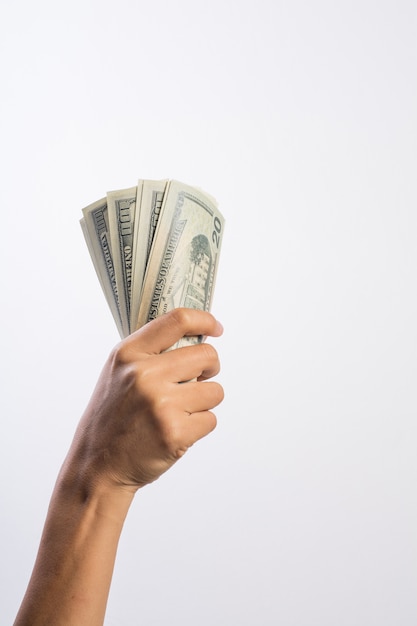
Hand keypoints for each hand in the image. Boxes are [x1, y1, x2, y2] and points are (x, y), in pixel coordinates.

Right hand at [67, 308, 223, 493]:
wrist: (97, 466)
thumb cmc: (113, 417)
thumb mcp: (118, 373)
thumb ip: (149, 352)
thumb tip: (194, 335)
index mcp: (129, 354)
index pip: (177, 320)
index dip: (204, 320)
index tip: (215, 328)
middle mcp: (145, 375)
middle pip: (207, 356)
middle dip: (210, 369)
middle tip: (199, 379)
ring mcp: (161, 404)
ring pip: (214, 391)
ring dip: (203, 402)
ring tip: (178, 412)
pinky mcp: (175, 433)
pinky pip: (210, 419)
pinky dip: (199, 426)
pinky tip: (176, 431)